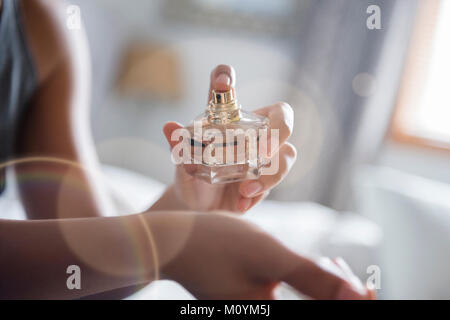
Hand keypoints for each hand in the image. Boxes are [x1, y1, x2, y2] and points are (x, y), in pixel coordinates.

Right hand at [151, 211, 374, 299]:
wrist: (175, 242)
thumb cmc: (217, 244)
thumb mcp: (271, 257)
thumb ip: (316, 280)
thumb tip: (362, 297)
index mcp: (267, 316)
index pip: (328, 318)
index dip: (353, 303)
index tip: (368, 286)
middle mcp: (261, 316)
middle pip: (319, 311)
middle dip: (340, 294)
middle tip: (338, 266)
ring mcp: (257, 310)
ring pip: (307, 305)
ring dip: (325, 288)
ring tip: (329, 263)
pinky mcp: (255, 303)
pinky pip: (292, 299)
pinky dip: (308, 286)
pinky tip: (309, 266)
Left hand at [162, 65, 296, 212]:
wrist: (198, 208)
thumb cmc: (192, 177)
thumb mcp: (183, 165)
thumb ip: (180, 148)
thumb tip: (169, 127)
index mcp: (225, 119)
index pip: (227, 89)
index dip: (226, 75)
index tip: (222, 82)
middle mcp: (250, 133)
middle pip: (282, 116)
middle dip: (282, 127)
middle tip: (263, 150)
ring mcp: (263, 157)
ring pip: (288, 153)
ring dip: (272, 172)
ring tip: (246, 189)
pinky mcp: (266, 180)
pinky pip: (274, 182)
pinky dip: (259, 193)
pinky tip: (240, 204)